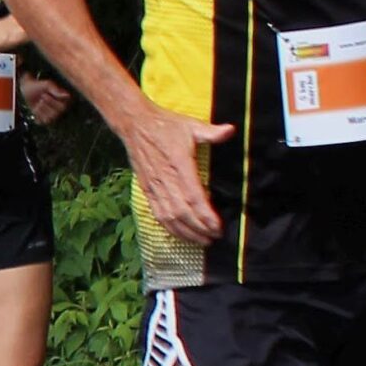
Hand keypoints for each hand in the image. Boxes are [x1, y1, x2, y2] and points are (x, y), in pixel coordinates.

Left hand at [20, 73, 71, 126]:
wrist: (26, 89)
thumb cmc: (38, 86)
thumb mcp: (47, 85)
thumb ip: (56, 90)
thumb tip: (67, 95)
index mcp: (63, 100)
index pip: (62, 107)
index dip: (52, 102)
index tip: (44, 94)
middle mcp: (59, 109)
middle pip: (56, 114)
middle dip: (45, 105)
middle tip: (41, 98)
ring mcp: (52, 115)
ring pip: (49, 119)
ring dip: (40, 110)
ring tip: (38, 103)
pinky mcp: (43, 119)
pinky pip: (41, 122)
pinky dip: (36, 116)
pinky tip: (36, 109)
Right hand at [121, 98, 231, 245]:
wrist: (135, 125)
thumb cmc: (165, 125)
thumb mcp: (191, 125)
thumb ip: (211, 132)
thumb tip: (231, 130)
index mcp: (179, 164)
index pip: (194, 196)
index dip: (205, 215)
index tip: (218, 226)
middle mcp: (165, 179)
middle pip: (182, 212)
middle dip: (199, 228)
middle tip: (215, 237)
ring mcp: (154, 186)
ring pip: (169, 216)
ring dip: (185, 232)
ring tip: (201, 240)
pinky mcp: (147, 189)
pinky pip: (157, 213)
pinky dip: (170, 227)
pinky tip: (181, 233)